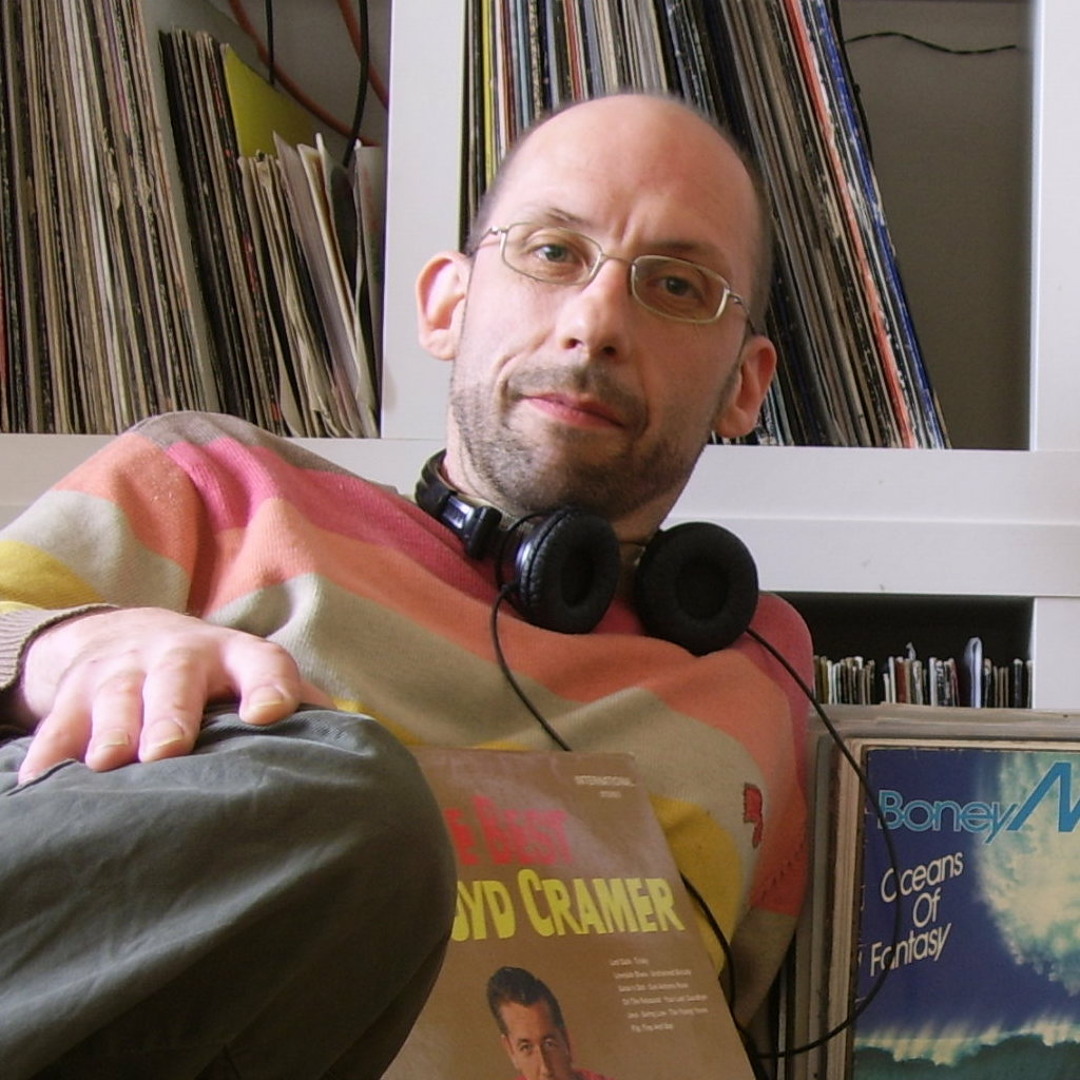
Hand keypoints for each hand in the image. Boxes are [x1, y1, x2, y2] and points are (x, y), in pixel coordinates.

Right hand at [14, 607, 331, 781]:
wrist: (127, 634)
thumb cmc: (213, 674)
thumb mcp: (256, 676)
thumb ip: (303, 705)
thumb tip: (363, 746)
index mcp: (237, 656)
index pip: (262, 662)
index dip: (270, 685)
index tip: (272, 713)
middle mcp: (179, 656)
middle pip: (176, 679)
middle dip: (171, 714)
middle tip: (167, 750)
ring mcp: (123, 670)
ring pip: (115, 696)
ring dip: (110, 730)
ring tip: (107, 764)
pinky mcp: (74, 691)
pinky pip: (58, 723)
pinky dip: (47, 752)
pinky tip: (38, 783)